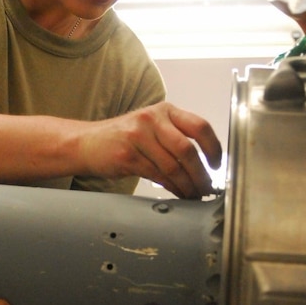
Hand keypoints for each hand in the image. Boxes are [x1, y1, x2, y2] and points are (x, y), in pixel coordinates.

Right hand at [80, 102, 221, 198]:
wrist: (88, 143)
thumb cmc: (124, 138)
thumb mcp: (152, 128)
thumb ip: (176, 137)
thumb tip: (205, 164)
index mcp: (165, 110)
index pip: (200, 126)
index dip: (213, 148)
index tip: (217, 165)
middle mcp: (153, 119)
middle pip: (187, 149)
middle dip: (201, 174)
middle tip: (207, 188)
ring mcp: (138, 136)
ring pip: (173, 166)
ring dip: (187, 185)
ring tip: (194, 194)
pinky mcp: (128, 155)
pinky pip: (157, 176)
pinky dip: (172, 187)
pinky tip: (178, 193)